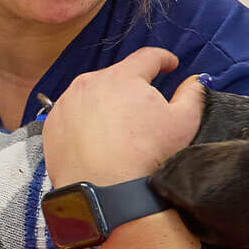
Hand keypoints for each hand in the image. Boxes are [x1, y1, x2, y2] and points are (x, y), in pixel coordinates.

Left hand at [41, 46, 205, 187]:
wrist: (106, 191)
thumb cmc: (146, 156)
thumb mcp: (183, 123)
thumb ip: (192, 94)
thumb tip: (196, 81)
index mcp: (123, 77)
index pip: (147, 57)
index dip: (163, 59)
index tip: (170, 65)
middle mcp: (90, 82)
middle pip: (117, 78)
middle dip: (132, 89)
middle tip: (143, 112)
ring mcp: (67, 102)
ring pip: (92, 96)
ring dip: (105, 105)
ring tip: (118, 131)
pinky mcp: (52, 124)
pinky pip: (72, 115)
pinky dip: (84, 122)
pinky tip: (96, 141)